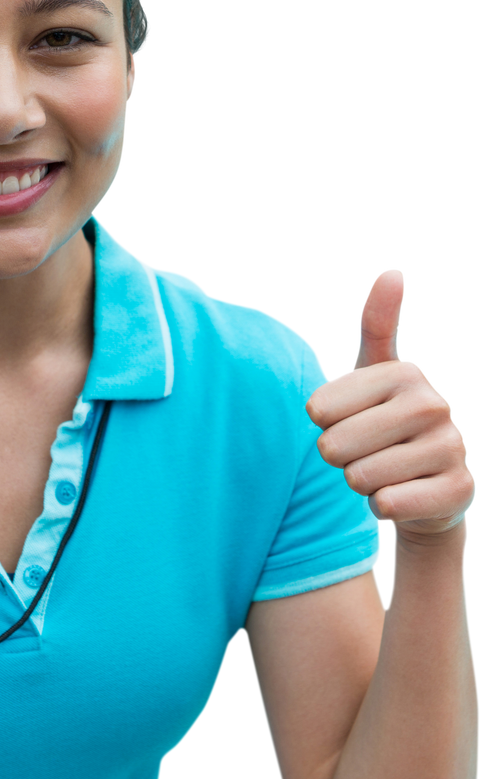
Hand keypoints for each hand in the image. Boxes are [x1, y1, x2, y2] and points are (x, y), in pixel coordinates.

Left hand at [305, 267, 475, 545]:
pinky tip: (401, 495)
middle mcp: (434, 404)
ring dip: (360, 482)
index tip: (348, 418)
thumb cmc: (382, 421)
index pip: (319, 408)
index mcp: (405, 372)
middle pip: (335, 445)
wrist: (424, 487)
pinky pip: (389, 504)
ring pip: (359, 477)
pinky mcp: (459, 490)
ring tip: (384, 471)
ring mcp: (453, 448)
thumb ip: (375, 323)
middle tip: (364, 452)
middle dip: (338, 457)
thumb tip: (393, 271)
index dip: (323, 423)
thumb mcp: (371, 371)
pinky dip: (383, 507)